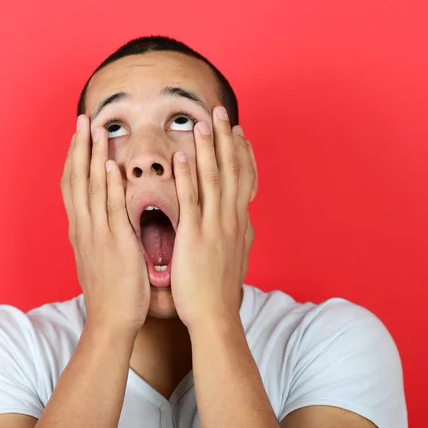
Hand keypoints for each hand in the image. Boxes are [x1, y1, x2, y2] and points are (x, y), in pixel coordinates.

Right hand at [60, 115, 150, 334]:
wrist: (111, 321)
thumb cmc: (112, 291)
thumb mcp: (101, 257)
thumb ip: (102, 234)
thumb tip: (107, 217)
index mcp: (81, 230)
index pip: (73, 186)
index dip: (75, 159)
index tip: (79, 136)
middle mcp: (83, 228)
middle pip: (75, 179)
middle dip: (78, 148)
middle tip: (82, 120)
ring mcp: (96, 234)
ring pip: (89, 188)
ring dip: (90, 157)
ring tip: (94, 129)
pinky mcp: (113, 243)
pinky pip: (108, 209)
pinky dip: (106, 185)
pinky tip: (109, 165)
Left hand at [170, 106, 256, 331]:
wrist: (215, 316)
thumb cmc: (220, 288)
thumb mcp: (236, 256)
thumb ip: (238, 234)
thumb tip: (244, 222)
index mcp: (239, 222)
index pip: (245, 179)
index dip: (242, 152)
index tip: (238, 130)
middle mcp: (231, 219)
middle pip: (232, 171)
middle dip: (227, 139)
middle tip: (222, 112)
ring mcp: (215, 226)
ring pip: (213, 180)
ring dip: (209, 149)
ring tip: (203, 123)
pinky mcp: (196, 236)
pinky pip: (192, 201)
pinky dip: (188, 177)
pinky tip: (182, 156)